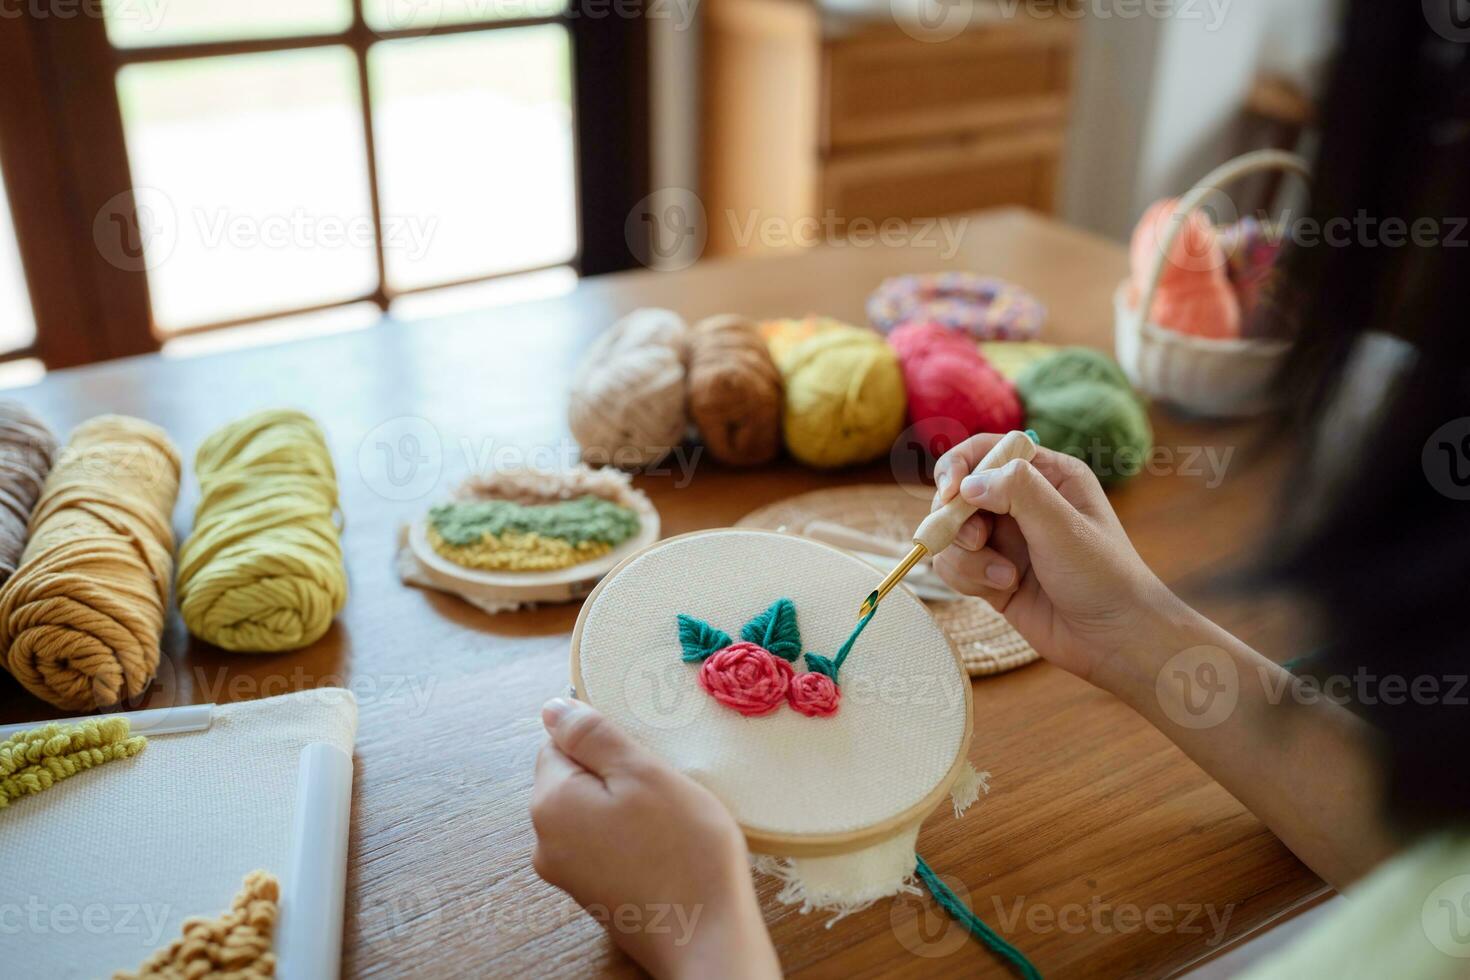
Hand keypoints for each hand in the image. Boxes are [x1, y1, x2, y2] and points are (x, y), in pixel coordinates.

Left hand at [531, 698, 779, 979]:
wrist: (707, 938)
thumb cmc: (683, 849)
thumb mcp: (643, 773)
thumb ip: (593, 736)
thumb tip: (551, 708)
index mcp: (550, 803)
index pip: (560, 742)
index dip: (605, 740)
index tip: (645, 755)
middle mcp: (544, 841)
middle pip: (574, 778)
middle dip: (616, 774)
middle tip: (663, 786)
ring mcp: (567, 874)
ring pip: (592, 812)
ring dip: (625, 806)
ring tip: (668, 818)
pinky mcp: (592, 895)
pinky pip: (604, 845)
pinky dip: (630, 837)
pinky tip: (664, 847)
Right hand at [930, 434, 1184, 682]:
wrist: (1113, 640)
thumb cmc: (1103, 576)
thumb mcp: (1062, 526)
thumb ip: (1017, 492)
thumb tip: (967, 484)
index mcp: (1049, 475)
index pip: (988, 450)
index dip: (960, 466)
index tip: (950, 494)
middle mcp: (1023, 502)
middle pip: (960, 492)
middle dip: (959, 519)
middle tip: (979, 542)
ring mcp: (1006, 539)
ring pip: (953, 533)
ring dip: (969, 557)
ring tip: (1004, 576)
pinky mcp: (991, 574)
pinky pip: (955, 565)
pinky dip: (968, 577)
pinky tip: (1003, 588)